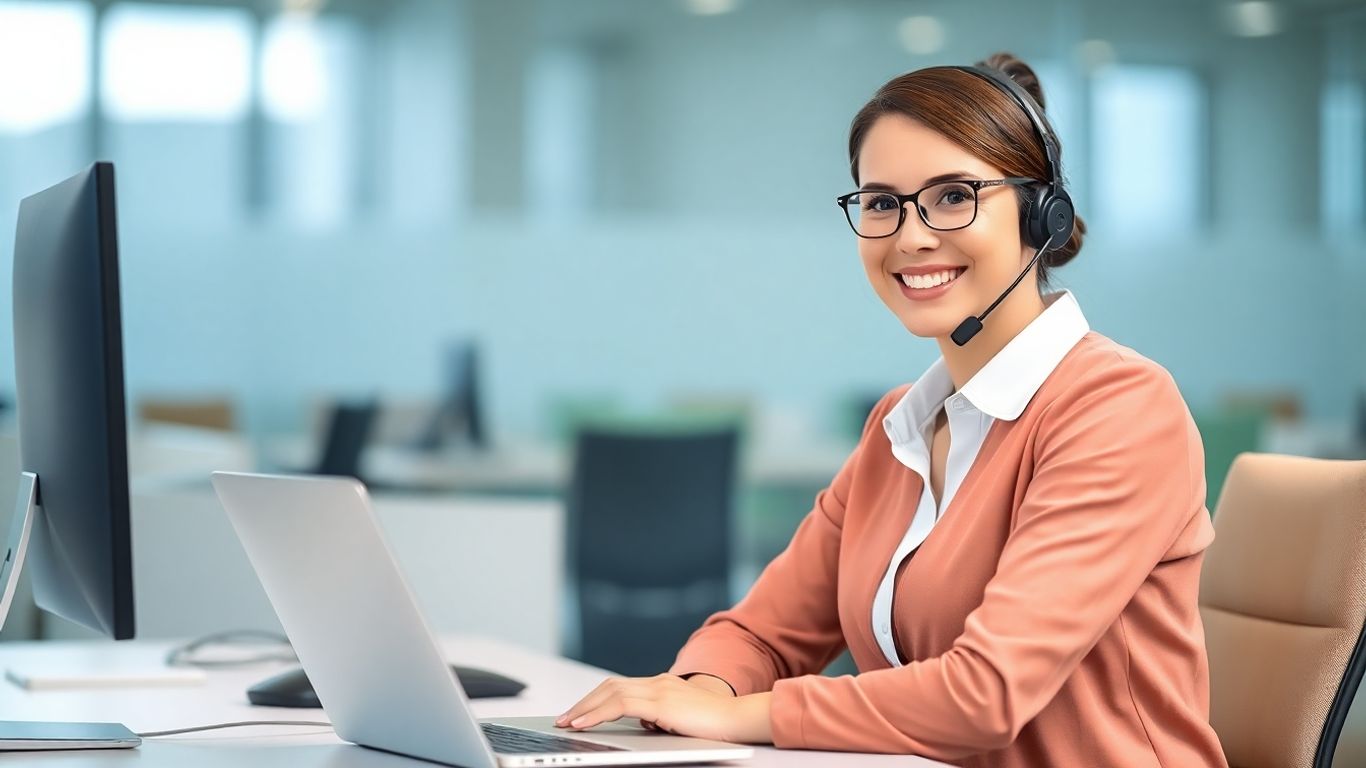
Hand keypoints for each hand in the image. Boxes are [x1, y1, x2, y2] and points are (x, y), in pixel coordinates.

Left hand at [554, 674, 771, 743]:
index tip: (578, 713)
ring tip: (567, 723)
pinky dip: (597, 713)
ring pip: (610, 692)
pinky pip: (620, 704)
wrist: (739, 719)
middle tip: (564, 718)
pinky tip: (584, 724)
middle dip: (584, 702)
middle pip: (610, 686)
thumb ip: (661, 718)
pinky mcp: (661, 702)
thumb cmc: (715, 725)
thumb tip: (644, 724)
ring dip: (585, 707)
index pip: (620, 687)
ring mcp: (659, 689)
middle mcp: (658, 682)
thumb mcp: (680, 720)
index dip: (596, 699)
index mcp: (662, 685)